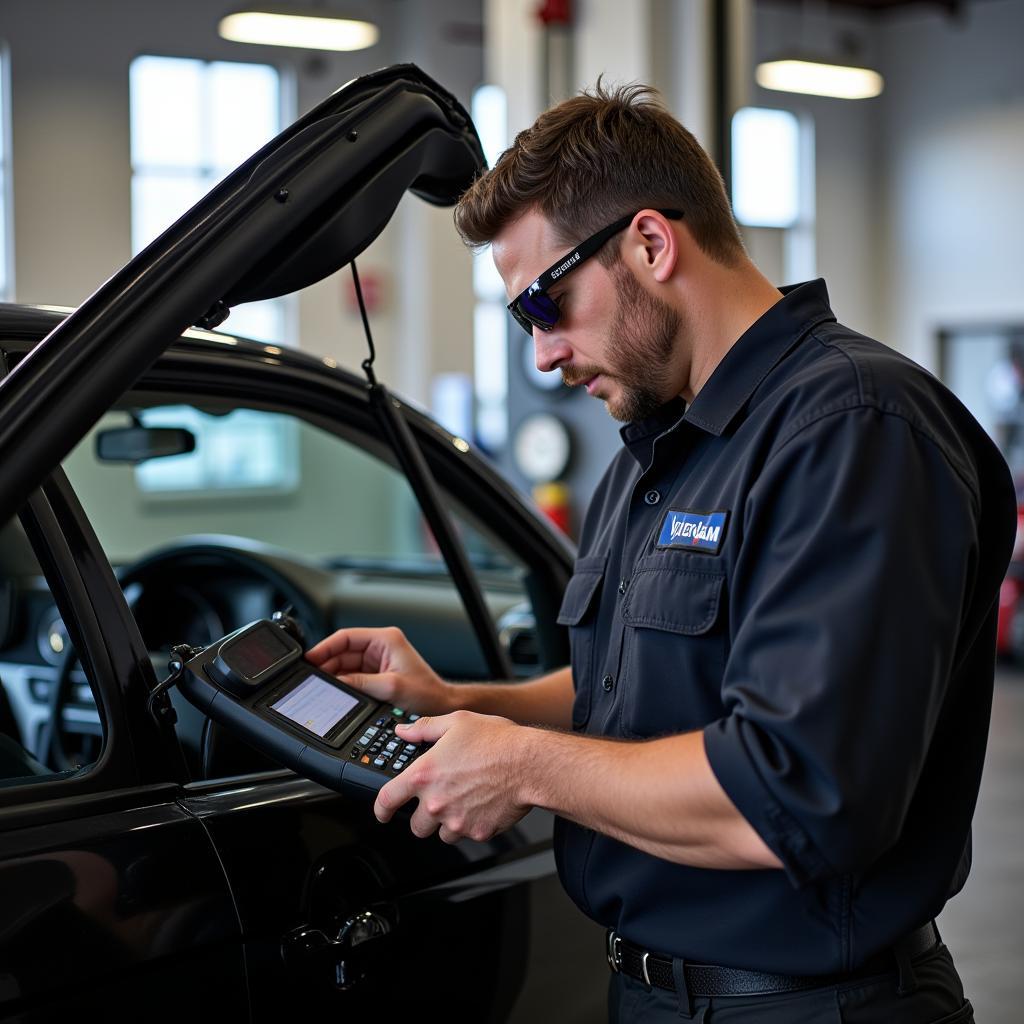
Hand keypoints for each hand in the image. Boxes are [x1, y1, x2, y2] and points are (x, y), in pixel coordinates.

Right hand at [305, 626, 454, 714]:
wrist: (440, 706)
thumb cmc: (426, 693)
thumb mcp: (390, 687)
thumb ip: (360, 682)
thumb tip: (334, 681)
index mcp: (385, 639)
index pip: (346, 637)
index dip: (325, 647)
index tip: (309, 658)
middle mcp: (380, 646)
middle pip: (343, 650)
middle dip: (326, 663)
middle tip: (310, 677)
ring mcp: (378, 659)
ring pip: (345, 664)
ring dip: (333, 674)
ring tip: (318, 686)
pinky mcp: (377, 673)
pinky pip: (353, 675)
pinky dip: (342, 682)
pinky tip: (333, 690)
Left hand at [374, 711, 532, 843]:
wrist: (530, 765)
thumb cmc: (497, 742)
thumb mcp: (457, 722)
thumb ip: (424, 728)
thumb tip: (403, 731)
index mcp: (425, 774)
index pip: (388, 800)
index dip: (380, 810)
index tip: (383, 813)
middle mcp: (436, 802)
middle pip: (416, 825)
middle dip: (423, 816)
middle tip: (438, 800)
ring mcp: (457, 821)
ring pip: (441, 833)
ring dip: (447, 822)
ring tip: (465, 800)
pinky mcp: (477, 832)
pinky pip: (467, 834)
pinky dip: (471, 824)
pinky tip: (483, 804)